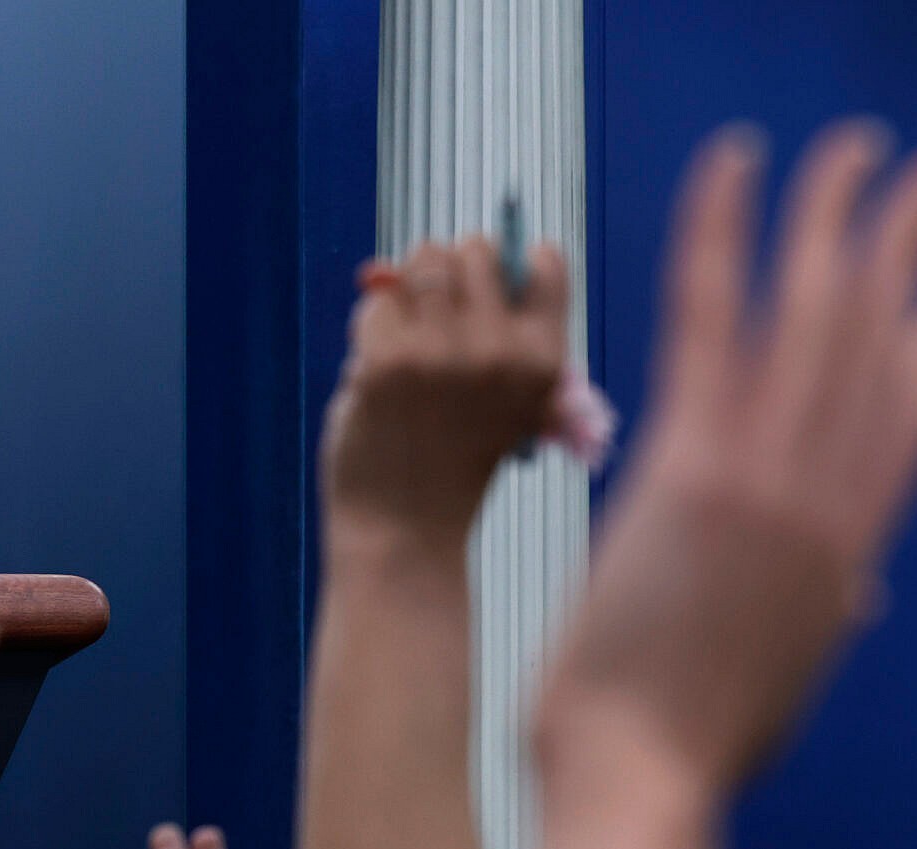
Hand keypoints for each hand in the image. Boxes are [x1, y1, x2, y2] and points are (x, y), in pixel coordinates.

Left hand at [320, 235, 571, 558]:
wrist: (407, 531)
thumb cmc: (455, 462)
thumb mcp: (510, 403)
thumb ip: (502, 334)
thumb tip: (452, 253)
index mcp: (544, 359)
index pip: (544, 261)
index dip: (510, 265)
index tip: (486, 290)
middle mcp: (499, 349)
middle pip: (474, 249)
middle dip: (450, 270)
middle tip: (435, 312)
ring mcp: (441, 352)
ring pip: (421, 263)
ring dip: (407, 291)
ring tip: (407, 339)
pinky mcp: (385, 362)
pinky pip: (376, 304)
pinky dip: (371, 329)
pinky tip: (378, 372)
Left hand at [536, 123, 916, 809]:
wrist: (637, 788)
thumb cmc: (679, 756)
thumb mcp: (775, 681)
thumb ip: (815, 618)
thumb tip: (856, 595)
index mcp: (844, 559)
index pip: (906, 432)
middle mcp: (824, 504)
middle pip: (881, 349)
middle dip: (908, 255)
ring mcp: (766, 480)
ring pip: (818, 316)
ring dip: (839, 217)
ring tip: (856, 148)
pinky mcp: (693, 467)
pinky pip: (711, 319)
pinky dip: (723, 234)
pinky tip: (737, 165)